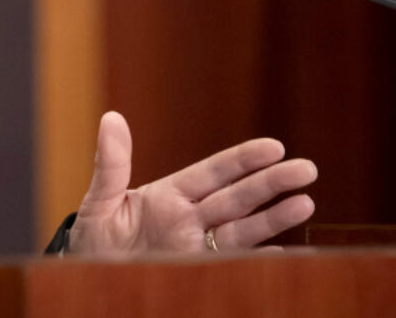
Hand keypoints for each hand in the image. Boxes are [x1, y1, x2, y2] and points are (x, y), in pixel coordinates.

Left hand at [68, 111, 316, 254]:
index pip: (213, 173)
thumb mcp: (100, 201)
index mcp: (170, 195)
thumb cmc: (95, 239)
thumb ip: (111, 164)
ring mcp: (197, 248)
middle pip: (237, 197)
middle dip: (271, 183)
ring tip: (306, 204)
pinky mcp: (198, 274)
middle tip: (307, 169)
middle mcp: (191, 219)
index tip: (275, 147)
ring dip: (274, 218)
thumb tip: (111, 117)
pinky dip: (259, 262)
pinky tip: (284, 255)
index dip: (243, 160)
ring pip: (243, 229)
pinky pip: (233, 266)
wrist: (89, 279)